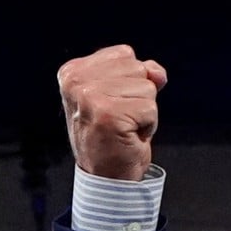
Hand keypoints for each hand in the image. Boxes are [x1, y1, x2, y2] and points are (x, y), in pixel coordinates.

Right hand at [57, 44, 167, 180]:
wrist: (107, 177)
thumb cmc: (114, 135)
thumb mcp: (123, 95)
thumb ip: (141, 74)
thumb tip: (157, 73)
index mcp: (73, 71)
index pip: (125, 54)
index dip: (130, 81)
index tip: (114, 104)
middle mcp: (76, 81)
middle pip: (138, 68)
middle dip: (139, 96)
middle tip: (121, 118)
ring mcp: (90, 97)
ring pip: (147, 88)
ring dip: (143, 111)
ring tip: (125, 127)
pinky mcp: (108, 114)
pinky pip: (150, 108)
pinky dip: (148, 126)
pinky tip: (129, 135)